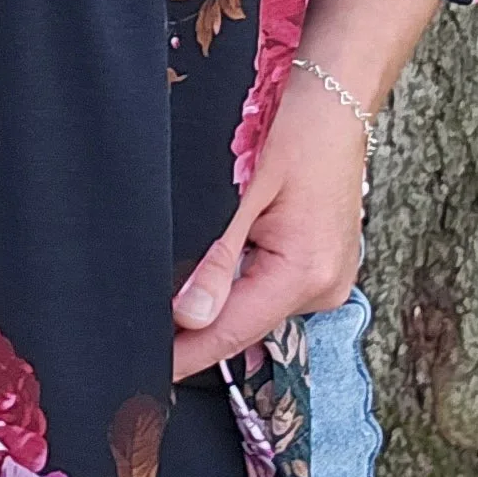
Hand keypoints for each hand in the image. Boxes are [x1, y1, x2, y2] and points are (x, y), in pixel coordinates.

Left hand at [170, 65, 369, 380]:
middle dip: (195, 331)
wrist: (337, 101)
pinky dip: (238, 287)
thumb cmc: (297, 132)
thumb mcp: (245, 192)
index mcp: (308, 273)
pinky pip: (269, 290)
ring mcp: (327, 280)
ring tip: (167, 310)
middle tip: (140, 335)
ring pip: (254, 308)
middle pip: (243, 324)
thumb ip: (217, 258)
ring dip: (215, 305)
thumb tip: (189, 316)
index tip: (148, 375)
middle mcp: (324, 287)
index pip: (233, 330)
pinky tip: (209, 279)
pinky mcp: (321, 268)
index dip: (186, 354)